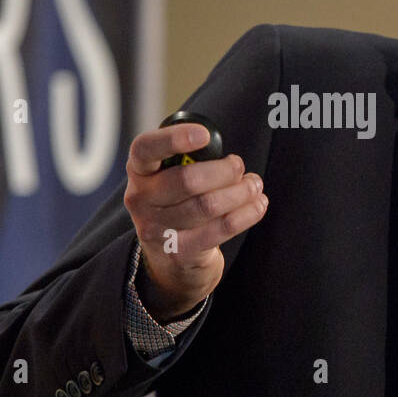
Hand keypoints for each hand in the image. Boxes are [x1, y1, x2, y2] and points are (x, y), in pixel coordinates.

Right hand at [123, 122, 267, 321]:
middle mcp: (141, 199)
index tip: (205, 135)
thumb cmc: (178, 205)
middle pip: (187, 180)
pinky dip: (246, 213)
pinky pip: (221, 228)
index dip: (174, 139)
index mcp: (139, 172)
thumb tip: (229, 159)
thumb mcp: (170, 178)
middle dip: (224, 171)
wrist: (170, 261)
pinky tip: (258, 205)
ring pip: (208, 205)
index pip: (146, 149)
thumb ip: (190, 161)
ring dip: (240, 192)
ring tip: (254, 185)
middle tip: (239, 166)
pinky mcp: (180, 252)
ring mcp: (158, 230)